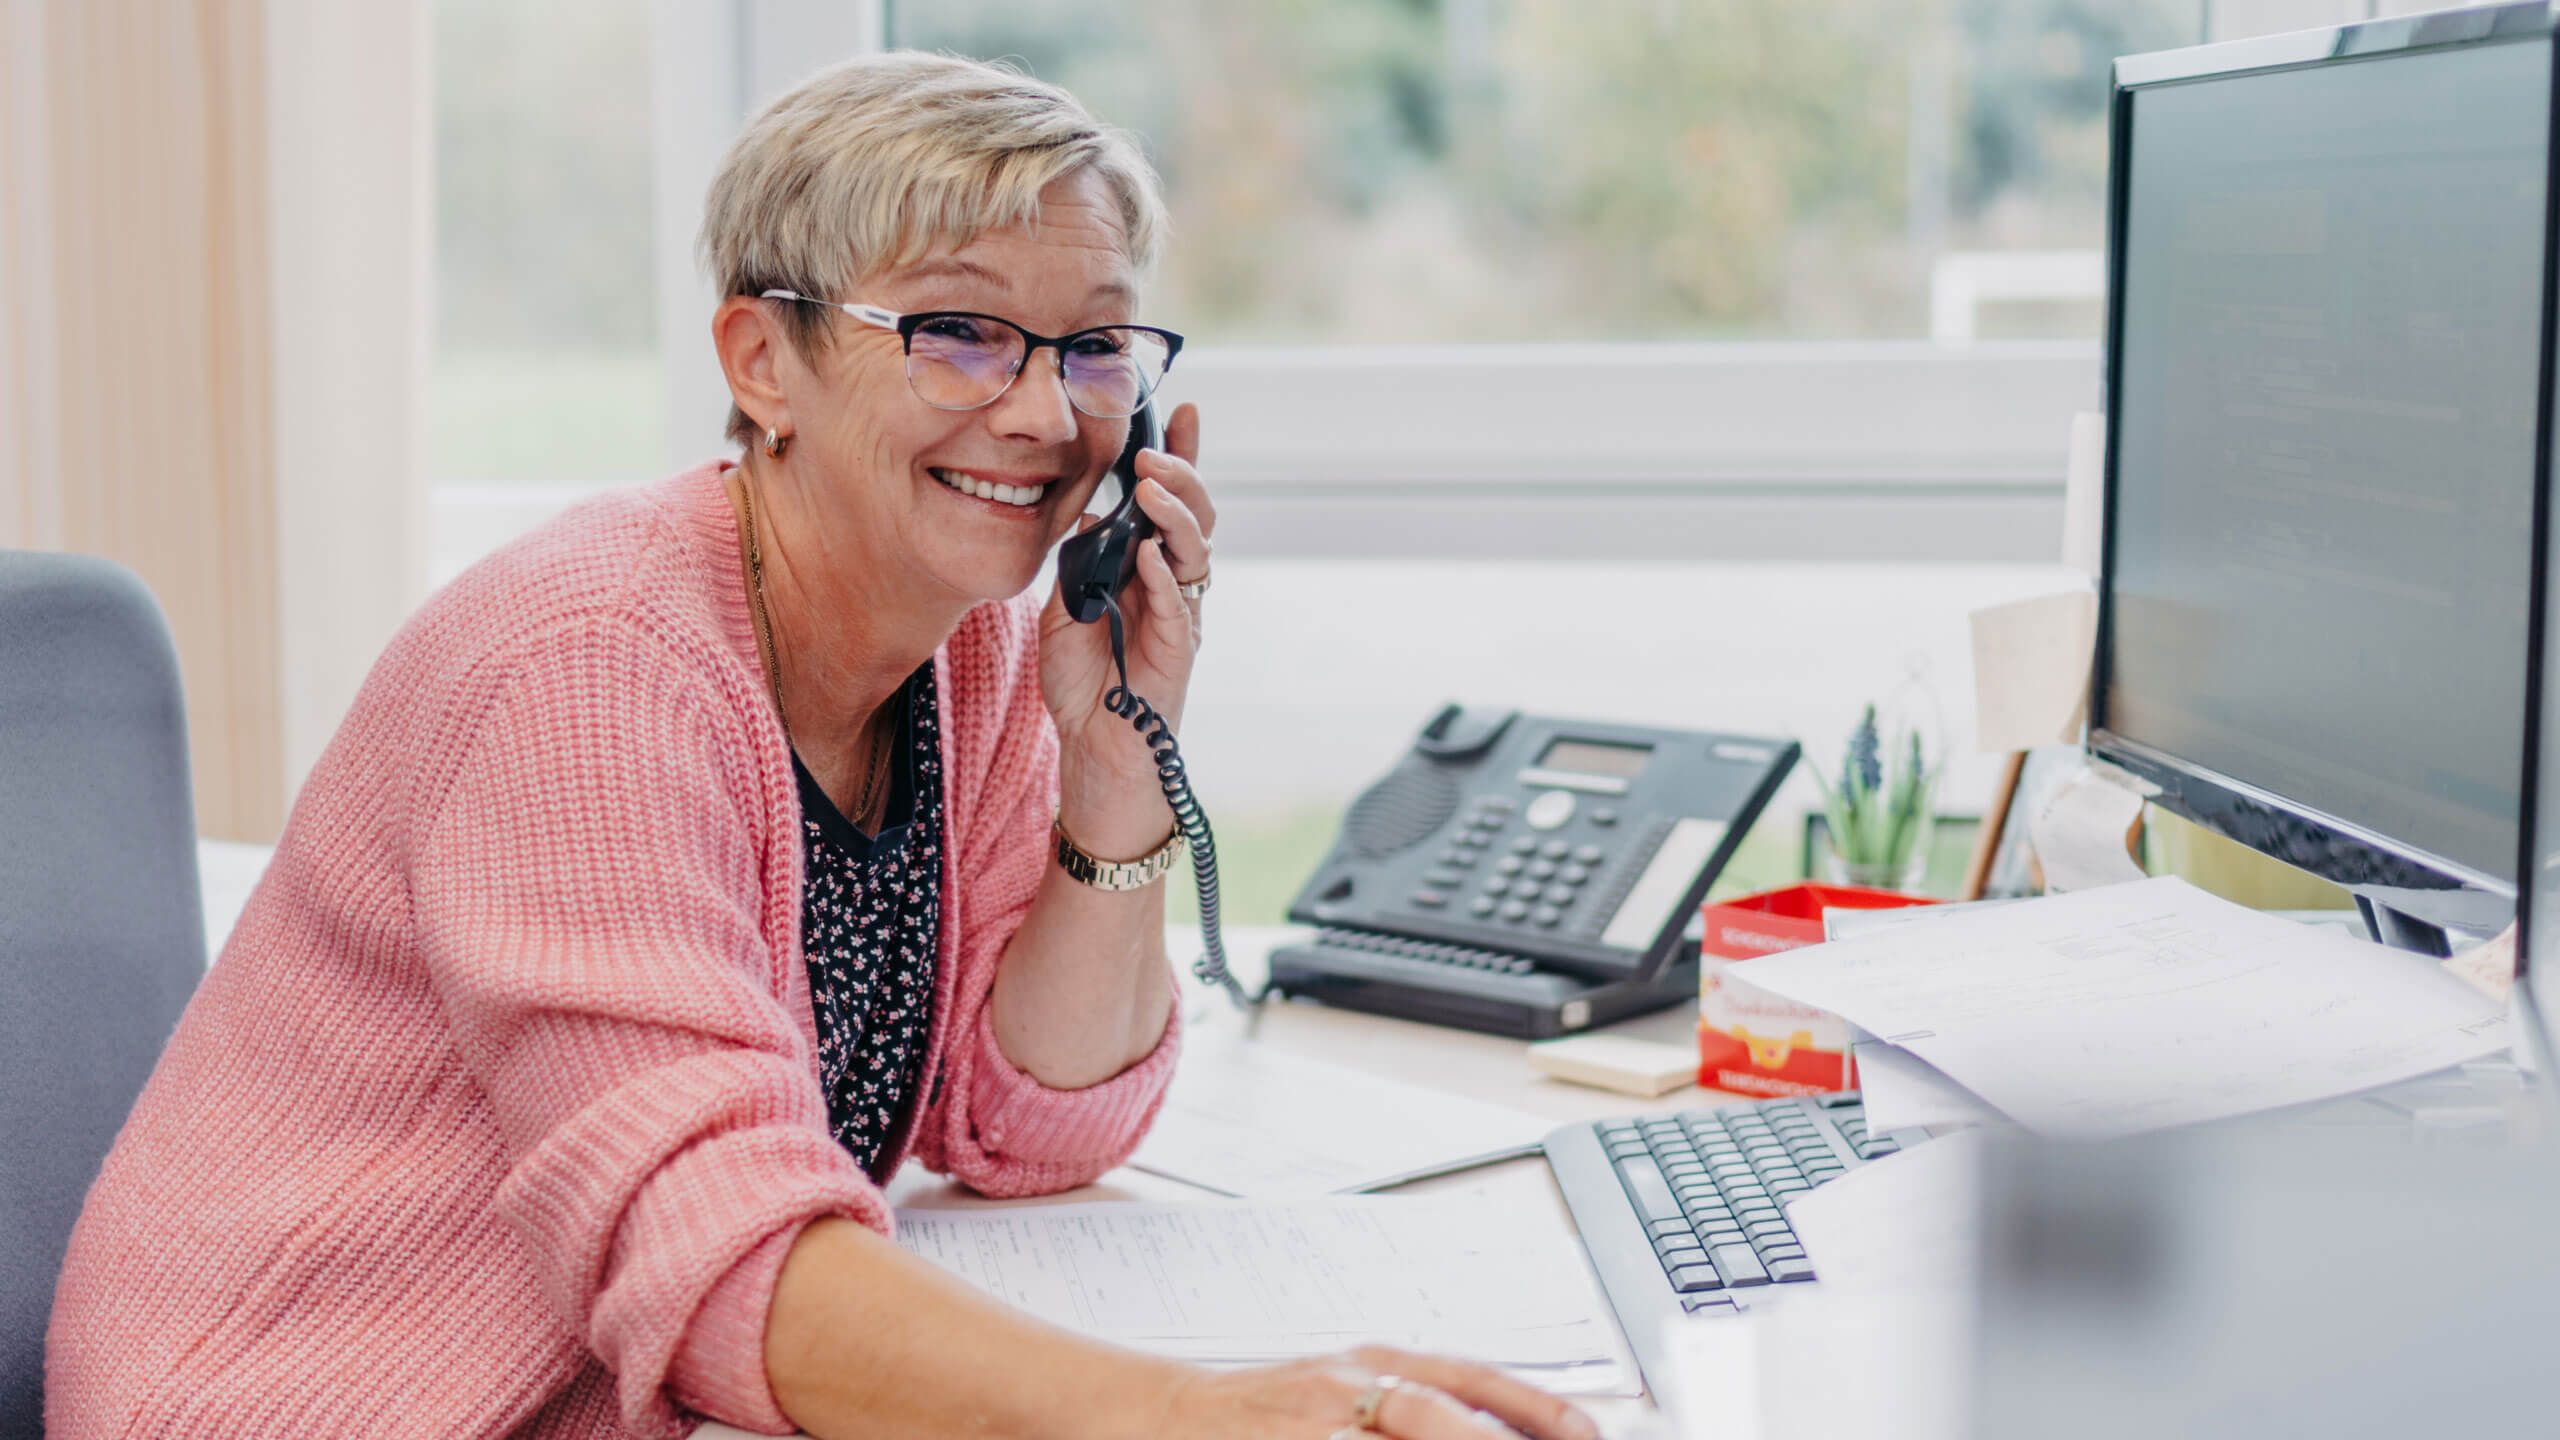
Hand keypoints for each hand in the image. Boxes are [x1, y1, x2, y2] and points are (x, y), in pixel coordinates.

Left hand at [1039, 402, 1215, 853]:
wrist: (1095, 758)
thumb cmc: (1085, 686)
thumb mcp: (1064, 610)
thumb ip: (1079, 565)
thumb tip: (1087, 513)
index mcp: (1148, 570)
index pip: (1169, 504)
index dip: (1181, 458)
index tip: (1180, 410)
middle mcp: (1173, 589)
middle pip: (1194, 519)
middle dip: (1181, 478)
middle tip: (1153, 454)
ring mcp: (1180, 621)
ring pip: (1195, 555)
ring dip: (1175, 517)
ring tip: (1150, 488)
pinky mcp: (1176, 658)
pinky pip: (1179, 611)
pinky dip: (1164, 579)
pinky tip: (1148, 554)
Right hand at [1154, 1346, 1600, 1439]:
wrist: (1154, 1412)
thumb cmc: (1253, 1412)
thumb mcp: (1336, 1386)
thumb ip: (1406, 1400)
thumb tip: (1489, 1419)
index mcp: (1368, 1362)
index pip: (1469, 1379)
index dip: (1535, 1407)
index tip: (1587, 1432)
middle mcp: (1345, 1385)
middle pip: (1435, 1417)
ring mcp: (1310, 1422)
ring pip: (1402, 1435)